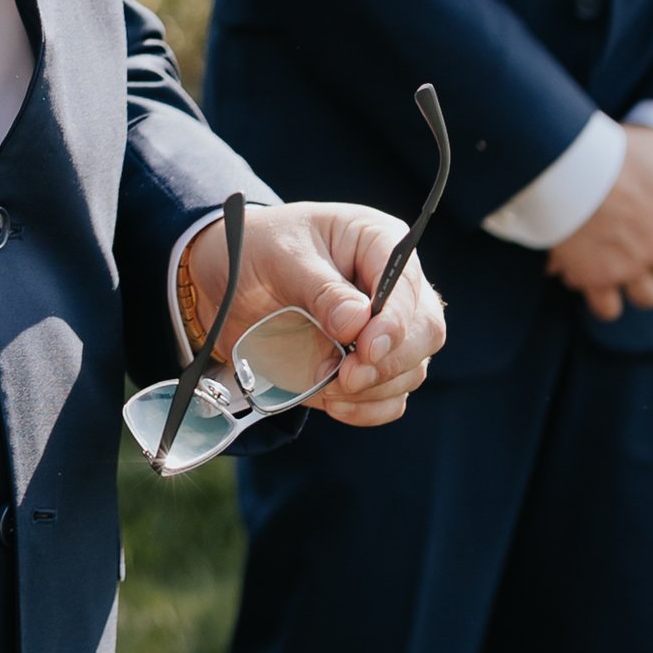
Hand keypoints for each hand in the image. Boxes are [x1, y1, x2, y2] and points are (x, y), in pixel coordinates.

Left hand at [177, 201, 446, 427]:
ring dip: (374, 389)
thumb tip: (357, 323)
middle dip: (388, 362)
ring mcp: (384, 331)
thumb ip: (321, 288)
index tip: (366, 349)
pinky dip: (368, 409)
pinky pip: (390, 398)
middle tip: (345, 377)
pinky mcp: (367, 367)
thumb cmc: (258, 249)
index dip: (395, 322)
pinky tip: (335, 403)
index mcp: (379, 243)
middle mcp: (393, 288)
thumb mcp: (281, 255)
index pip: (407, 285)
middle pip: (424, 332)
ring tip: (328, 387)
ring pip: (412, 369)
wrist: (228, 281)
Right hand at [546, 123, 652, 321]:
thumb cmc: (617, 153)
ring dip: (638, 285)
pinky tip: (594, 281)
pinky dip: (603, 300)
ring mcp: (630, 268)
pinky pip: (608, 309)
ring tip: (618, 266)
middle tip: (641, 244)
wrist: (566, 164)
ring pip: (648, 297)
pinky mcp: (596, 279)